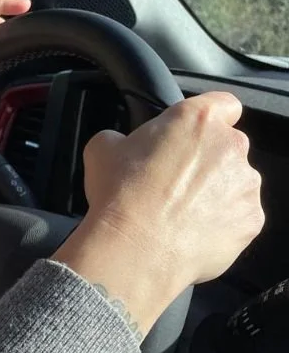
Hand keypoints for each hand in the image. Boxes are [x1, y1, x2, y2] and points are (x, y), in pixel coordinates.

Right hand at [52, 92, 264, 333]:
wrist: (136, 249)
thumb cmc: (120, 196)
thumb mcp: (101, 150)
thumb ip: (123, 137)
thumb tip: (124, 145)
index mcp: (198, 119)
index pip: (223, 103)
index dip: (207, 117)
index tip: (189, 134)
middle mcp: (231, 147)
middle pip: (228, 146)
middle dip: (206, 159)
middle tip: (171, 180)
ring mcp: (246, 185)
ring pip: (235, 182)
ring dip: (215, 192)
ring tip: (179, 212)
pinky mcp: (251, 219)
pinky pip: (239, 215)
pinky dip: (221, 222)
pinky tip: (190, 232)